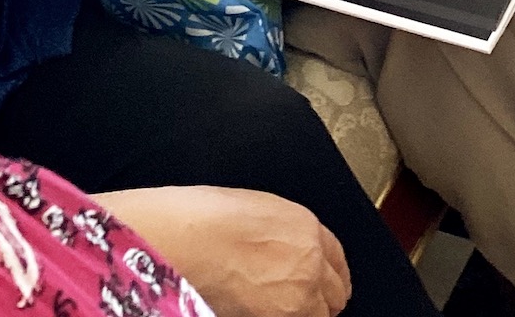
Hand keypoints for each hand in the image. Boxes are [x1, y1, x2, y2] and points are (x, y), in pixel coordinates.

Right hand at [95, 186, 351, 316]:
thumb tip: (278, 250)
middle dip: (321, 297)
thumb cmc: (198, 219)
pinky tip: (260, 311)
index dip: (328, 272)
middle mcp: (311, 261)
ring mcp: (299, 296)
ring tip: (276, 308)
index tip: (322, 281)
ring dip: (304, 313)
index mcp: (305, 226)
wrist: (178, 242)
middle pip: (335, 293)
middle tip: (298, 302)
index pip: (336, 258)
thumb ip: (279, 233)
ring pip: (319, 316)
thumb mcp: (251, 209)